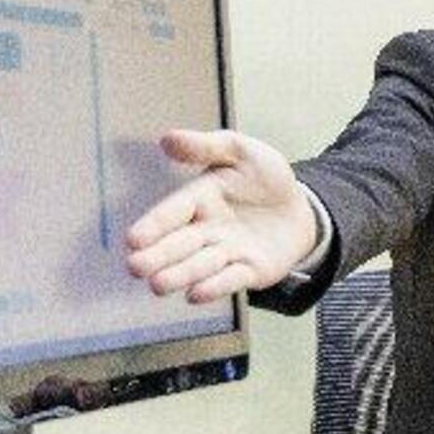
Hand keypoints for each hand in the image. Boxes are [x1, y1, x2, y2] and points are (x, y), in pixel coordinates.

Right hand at [124, 129, 318, 302]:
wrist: (300, 207)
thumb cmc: (264, 177)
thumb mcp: (242, 152)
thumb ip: (207, 146)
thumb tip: (168, 138)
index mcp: (200, 198)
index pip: (173, 211)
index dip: (154, 224)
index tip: (132, 238)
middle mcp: (207, 229)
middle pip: (179, 244)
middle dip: (158, 256)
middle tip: (135, 267)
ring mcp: (227, 253)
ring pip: (200, 265)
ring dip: (180, 275)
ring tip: (158, 285)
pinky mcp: (249, 271)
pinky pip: (232, 279)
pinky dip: (215, 287)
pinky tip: (196, 295)